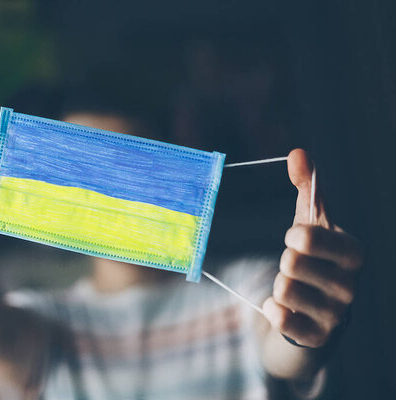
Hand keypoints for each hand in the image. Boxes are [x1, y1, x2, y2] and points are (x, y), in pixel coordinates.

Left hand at [262, 149, 362, 347]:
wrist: (314, 315)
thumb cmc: (315, 261)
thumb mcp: (312, 223)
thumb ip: (308, 188)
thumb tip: (298, 152)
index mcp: (353, 252)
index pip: (309, 237)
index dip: (294, 236)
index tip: (296, 239)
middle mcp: (351, 284)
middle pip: (291, 262)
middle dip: (285, 263)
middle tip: (296, 270)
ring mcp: (338, 315)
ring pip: (284, 288)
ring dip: (279, 287)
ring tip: (293, 290)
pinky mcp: (318, 338)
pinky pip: (280, 317)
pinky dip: (273, 310)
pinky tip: (284, 309)